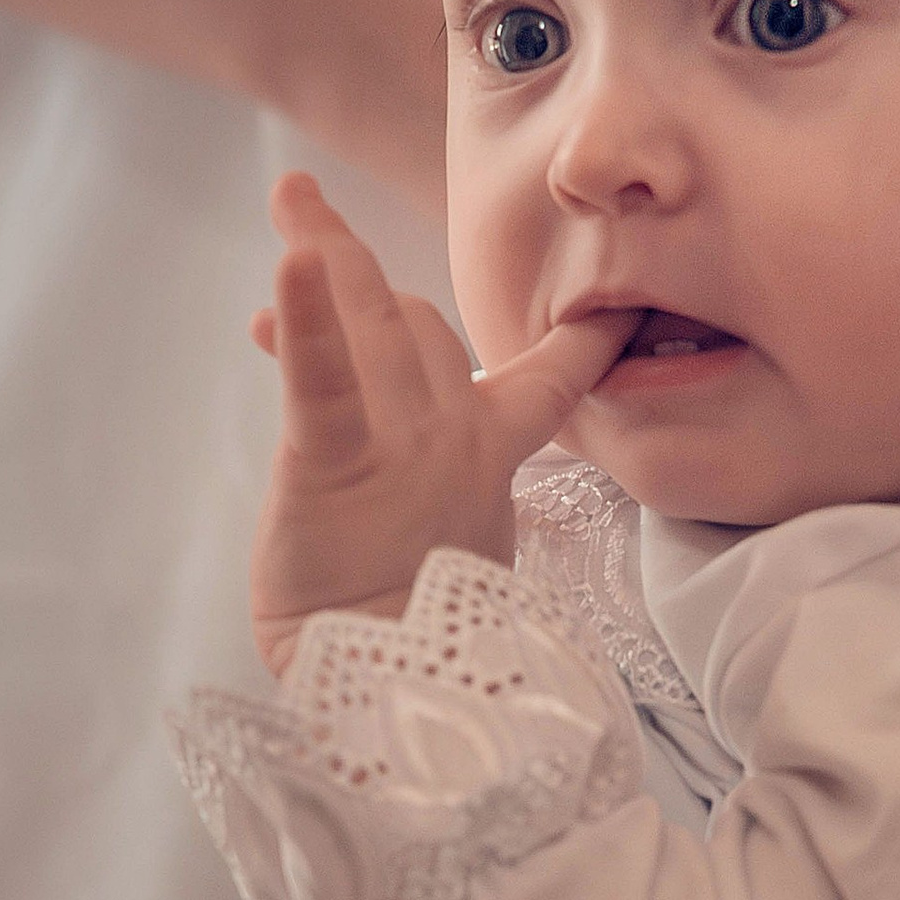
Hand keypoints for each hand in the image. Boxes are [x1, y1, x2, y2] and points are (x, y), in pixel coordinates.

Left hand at [248, 174, 633, 674]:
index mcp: (491, 462)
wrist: (401, 706)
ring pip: (373, 322)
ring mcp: (402, 448)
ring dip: (327, 250)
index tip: (611, 305)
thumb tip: (459, 471)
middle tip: (305, 206)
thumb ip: (456, 490)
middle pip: (418, 322)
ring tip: (290, 193)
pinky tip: (288, 260)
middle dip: (359, 262)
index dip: (581, 337)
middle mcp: (455, 440)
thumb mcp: (458, 552)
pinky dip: (308, 320)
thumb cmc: (421, 642)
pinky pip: (323, 381)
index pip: (547, 379)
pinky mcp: (336, 469)